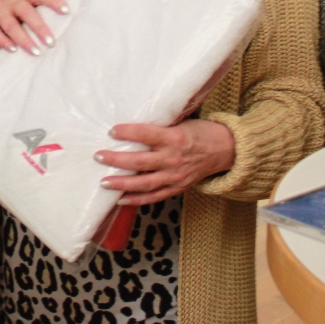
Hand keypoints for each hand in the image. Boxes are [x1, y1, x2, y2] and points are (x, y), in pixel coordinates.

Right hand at [0, 0, 66, 52]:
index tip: (67, 11)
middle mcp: (11, 1)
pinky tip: (14, 50)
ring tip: (36, 52)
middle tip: (51, 42)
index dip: (53, 1)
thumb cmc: (13, 2)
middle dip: (39, 28)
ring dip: (24, 40)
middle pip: (26, 12)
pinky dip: (4, 42)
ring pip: (11, 26)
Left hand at [97, 120, 234, 206]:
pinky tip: (121, 199)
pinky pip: (154, 197)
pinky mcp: (177, 188)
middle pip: (140, 161)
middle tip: (99, 156)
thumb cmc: (201, 133)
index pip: (146, 134)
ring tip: (104, 182)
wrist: (225, 150)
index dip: (128, 132)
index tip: (112, 131)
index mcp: (174, 138)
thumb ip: (160, 128)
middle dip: (117, 160)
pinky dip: (137, 200)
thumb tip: (134, 126)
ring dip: (122, 183)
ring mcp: (175, 176)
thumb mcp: (182, 123)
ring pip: (144, 183)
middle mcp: (173, 159)